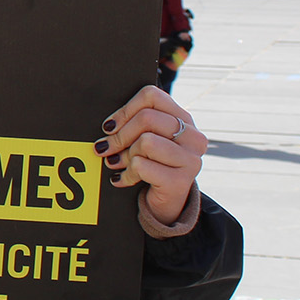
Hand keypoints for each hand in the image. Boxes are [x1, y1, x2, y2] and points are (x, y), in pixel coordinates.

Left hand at [94, 85, 206, 228]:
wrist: (167, 203)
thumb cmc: (153, 164)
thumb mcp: (148, 139)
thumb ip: (136, 124)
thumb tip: (108, 126)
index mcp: (185, 119)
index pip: (152, 96)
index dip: (125, 110)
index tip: (109, 126)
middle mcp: (194, 137)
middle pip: (146, 118)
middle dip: (119, 135)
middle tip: (105, 148)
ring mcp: (190, 160)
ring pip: (145, 142)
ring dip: (124, 155)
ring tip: (117, 163)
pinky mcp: (180, 181)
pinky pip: (142, 166)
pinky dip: (126, 174)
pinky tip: (122, 179)